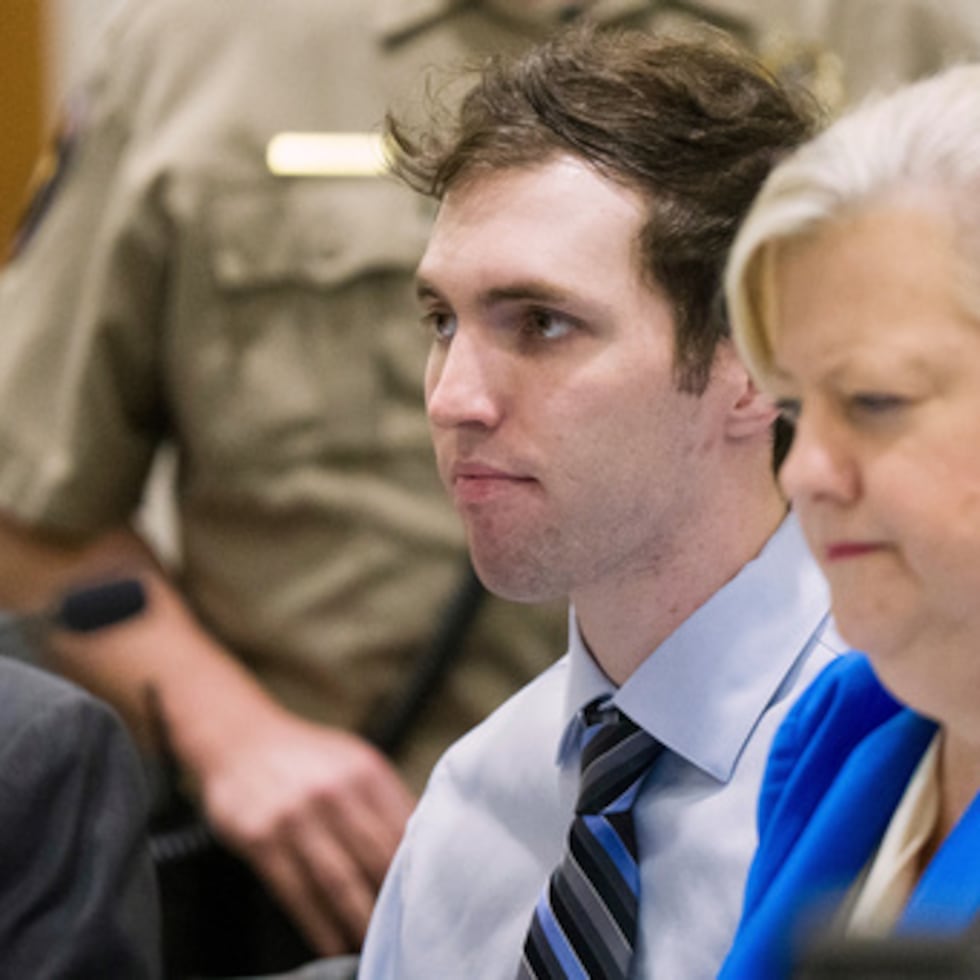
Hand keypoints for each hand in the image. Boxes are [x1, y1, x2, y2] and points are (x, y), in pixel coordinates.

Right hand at [195, 711, 415, 954]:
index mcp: (366, 772)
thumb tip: (420, 845)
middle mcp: (334, 793)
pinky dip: (319, 926)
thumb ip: (384, 799)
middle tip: (405, 932)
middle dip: (394, 902)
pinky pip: (297, 893)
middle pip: (377, 860)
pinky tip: (332, 944)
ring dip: (360, 922)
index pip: (405, 830)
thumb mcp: (353, 760)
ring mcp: (297, 817)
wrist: (240, 738)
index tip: (427, 899)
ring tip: (373, 947)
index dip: (418, 870)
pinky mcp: (262, 840)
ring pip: (340, 883)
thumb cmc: (306, 756)